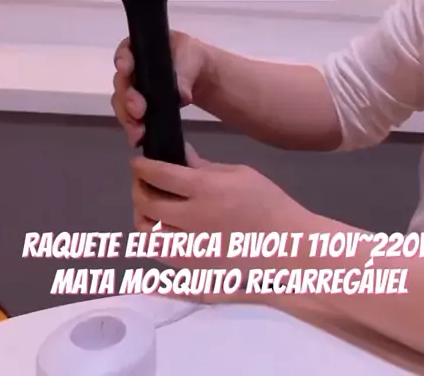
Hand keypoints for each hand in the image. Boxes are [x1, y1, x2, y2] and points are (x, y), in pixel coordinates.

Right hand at [112, 32, 209, 146]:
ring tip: (138, 131)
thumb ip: (183, 75)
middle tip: (138, 110)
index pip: (125, 53)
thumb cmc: (190, 58)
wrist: (198, 76)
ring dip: (127, 118)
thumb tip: (180, 95)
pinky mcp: (139, 108)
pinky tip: (137, 138)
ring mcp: (132, 90)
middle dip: (127, 98)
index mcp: (139, 49)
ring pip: (121, 104)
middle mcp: (130, 70)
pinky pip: (130, 118)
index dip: (123, 61)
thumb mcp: (190, 58)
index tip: (125, 68)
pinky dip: (132, 128)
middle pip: (120, 83)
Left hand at [131, 149, 307, 269]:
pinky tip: (161, 227)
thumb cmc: (267, 202)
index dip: (142, 166)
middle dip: (138, 187)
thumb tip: (181, 156)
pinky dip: (153, 238)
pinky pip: (160, 253)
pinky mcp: (193, 267)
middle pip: (146, 203)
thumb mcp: (239, 173)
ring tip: (148, 205)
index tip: (138, 162)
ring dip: (141, 214)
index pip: (159, 175)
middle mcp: (191, 219)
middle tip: (141, 180)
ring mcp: (190, 247)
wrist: (285, 245)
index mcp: (204, 190)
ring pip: (147, 232)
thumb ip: (204, 166)